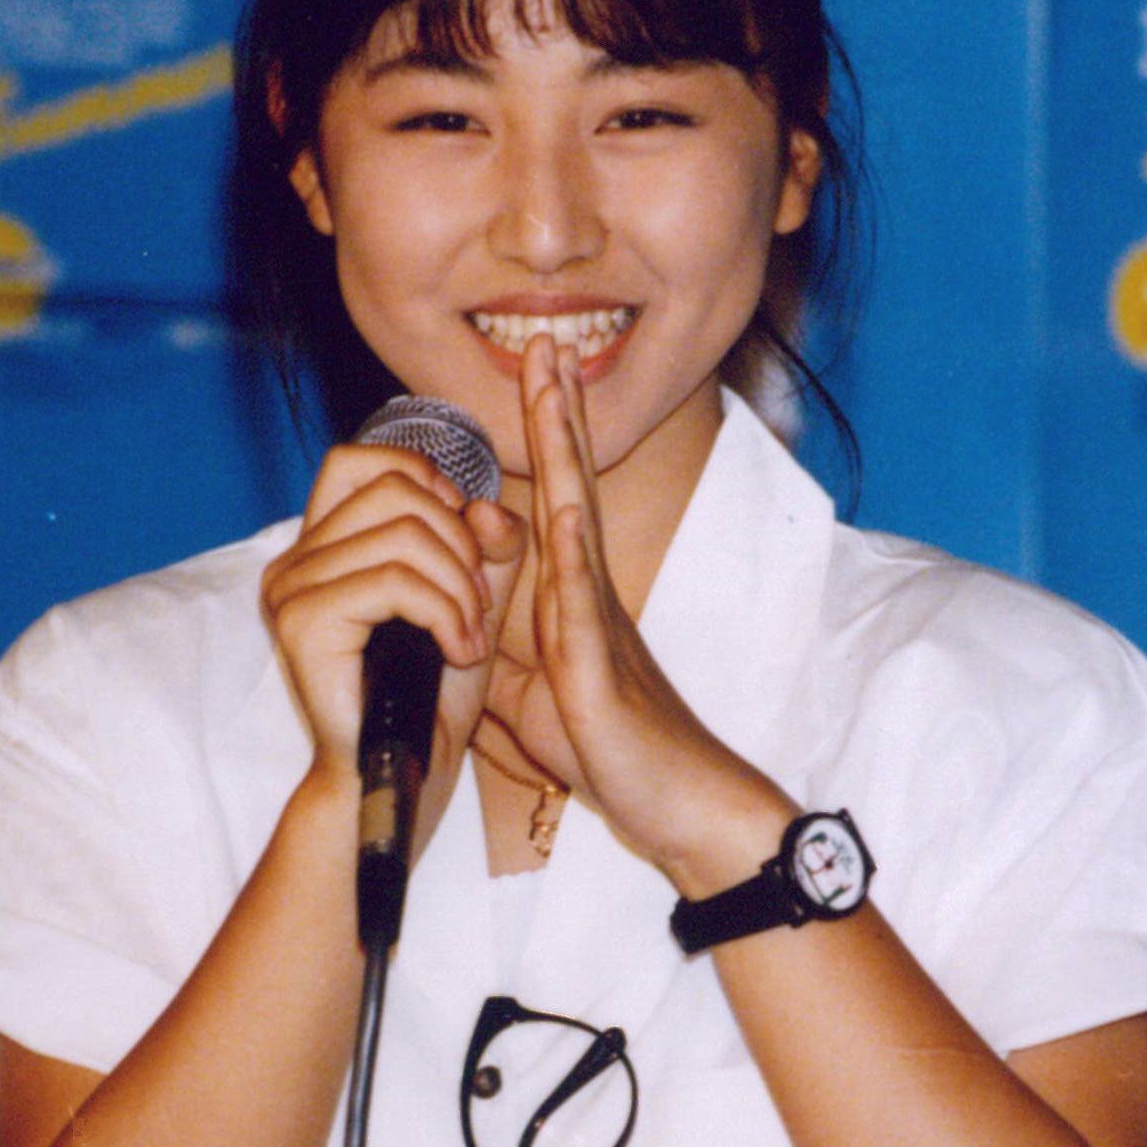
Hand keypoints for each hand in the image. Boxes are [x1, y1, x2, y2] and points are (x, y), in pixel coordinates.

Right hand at [262, 440, 524, 840]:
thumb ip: (488, 548)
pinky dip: (447, 614)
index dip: (422, 478)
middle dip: (460, 542)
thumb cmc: (429, 696)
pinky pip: (395, 582)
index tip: (461, 535)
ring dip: (460, 586)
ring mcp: (291, 589)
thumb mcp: (471, 603)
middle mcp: (294, 561)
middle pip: (395, 491)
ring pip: (404, 534)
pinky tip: (460, 654)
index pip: (358, 461)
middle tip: (477, 607)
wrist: (401, 777)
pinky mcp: (303, 623)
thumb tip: (489, 505)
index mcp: (320, 548)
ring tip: (471, 636)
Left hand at [483, 335, 786, 887]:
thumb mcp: (537, 700)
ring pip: (577, 519)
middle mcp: (591, 594)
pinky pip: (582, 603)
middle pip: (571, 484)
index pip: (552, 500)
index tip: (526, 375)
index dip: (538, 439)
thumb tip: (463, 635)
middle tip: (543, 339)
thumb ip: (501, 659)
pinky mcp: (601, 669)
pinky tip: (561, 506)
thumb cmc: (615, 754)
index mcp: (574, 599)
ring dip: (562, 451)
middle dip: (554, 412)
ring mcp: (600, 623)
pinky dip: (571, 551)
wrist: (682, 806)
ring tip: (553, 388)